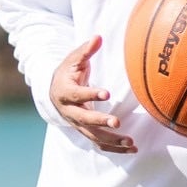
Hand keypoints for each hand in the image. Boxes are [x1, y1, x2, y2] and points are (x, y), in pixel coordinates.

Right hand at [49, 35, 137, 153]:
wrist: (54, 92)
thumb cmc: (68, 72)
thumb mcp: (73, 59)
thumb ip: (85, 50)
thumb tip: (98, 37)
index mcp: (66, 93)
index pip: (78, 95)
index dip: (91, 94)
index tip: (107, 93)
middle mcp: (70, 112)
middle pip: (84, 120)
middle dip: (101, 122)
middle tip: (117, 123)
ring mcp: (78, 124)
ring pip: (93, 136)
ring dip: (112, 140)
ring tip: (131, 141)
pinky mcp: (86, 131)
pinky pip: (100, 143)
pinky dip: (115, 148)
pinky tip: (132, 148)